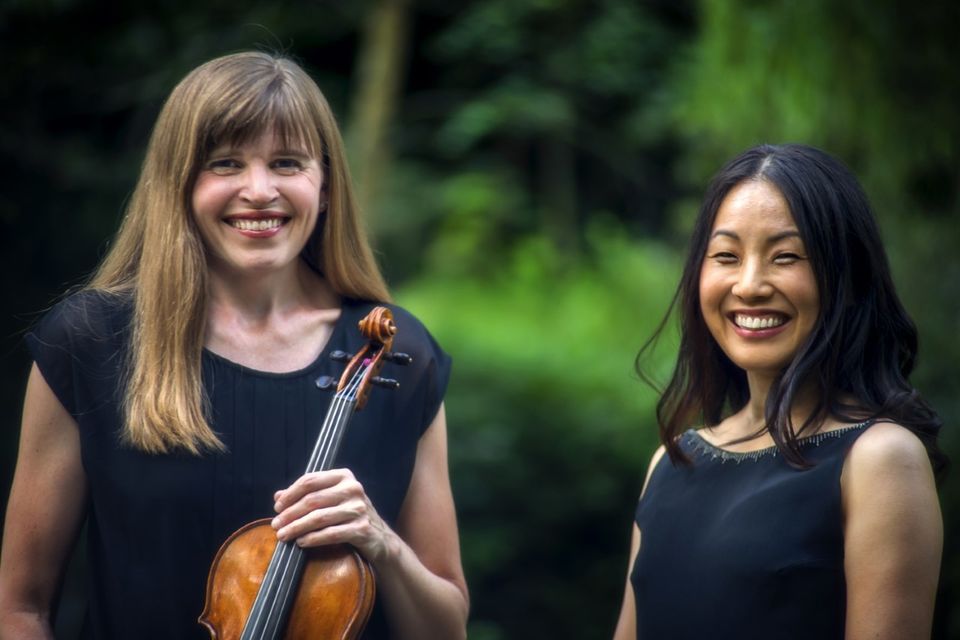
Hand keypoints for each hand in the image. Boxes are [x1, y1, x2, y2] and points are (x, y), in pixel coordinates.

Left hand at [271, 468, 395, 562]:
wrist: (380, 538)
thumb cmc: (350, 516)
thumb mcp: (331, 500)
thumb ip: (307, 495)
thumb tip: (278, 496)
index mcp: (344, 476)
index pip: (310, 481)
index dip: (290, 494)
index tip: (276, 507)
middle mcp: (353, 489)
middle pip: (312, 500)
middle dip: (289, 514)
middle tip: (276, 525)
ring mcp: (359, 508)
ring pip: (319, 518)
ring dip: (296, 528)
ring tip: (283, 535)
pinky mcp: (362, 528)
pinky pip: (330, 534)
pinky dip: (312, 539)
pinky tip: (301, 542)